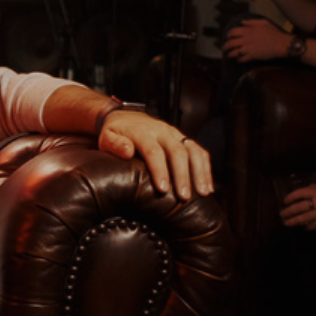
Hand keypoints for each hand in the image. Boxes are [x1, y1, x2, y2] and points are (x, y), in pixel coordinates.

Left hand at [99, 111, 213, 200]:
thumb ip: (115, 144)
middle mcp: (162, 131)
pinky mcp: (183, 139)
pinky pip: (199, 152)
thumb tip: (127, 151)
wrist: (126, 118)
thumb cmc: (116, 133)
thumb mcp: (107, 137)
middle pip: (177, 152)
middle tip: (184, 197)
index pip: (154, 151)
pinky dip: (206, 169)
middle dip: (182, 176)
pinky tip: (207, 186)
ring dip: (199, 172)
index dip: (159, 171)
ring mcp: (175, 134)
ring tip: (202, 193)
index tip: (163, 189)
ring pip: (193, 151)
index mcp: (143, 132)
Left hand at [223, 19, 291, 62]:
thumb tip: (242, 22)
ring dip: (229, 55)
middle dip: (225, 47)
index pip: (232, 32)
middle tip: (224, 49)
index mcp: (248, 30)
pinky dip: (238, 60)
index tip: (228, 37)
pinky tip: (237, 60)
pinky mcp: (253, 56)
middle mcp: (246, 39)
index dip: (229, 35)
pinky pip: (241, 59)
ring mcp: (249, 48)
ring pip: (234, 53)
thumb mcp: (264, 22)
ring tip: (228, 56)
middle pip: (230, 43)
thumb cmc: (274, 32)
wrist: (282, 43)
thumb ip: (251, 22)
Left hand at [280, 183, 315, 228]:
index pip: (299, 193)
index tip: (284, 201)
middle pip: (299, 207)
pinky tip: (304, 227)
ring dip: (294, 221)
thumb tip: (304, 191)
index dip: (290, 197)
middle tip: (281, 215)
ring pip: (304, 218)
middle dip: (289, 212)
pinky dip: (308, 226)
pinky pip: (315, 225)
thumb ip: (315, 188)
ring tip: (287, 223)